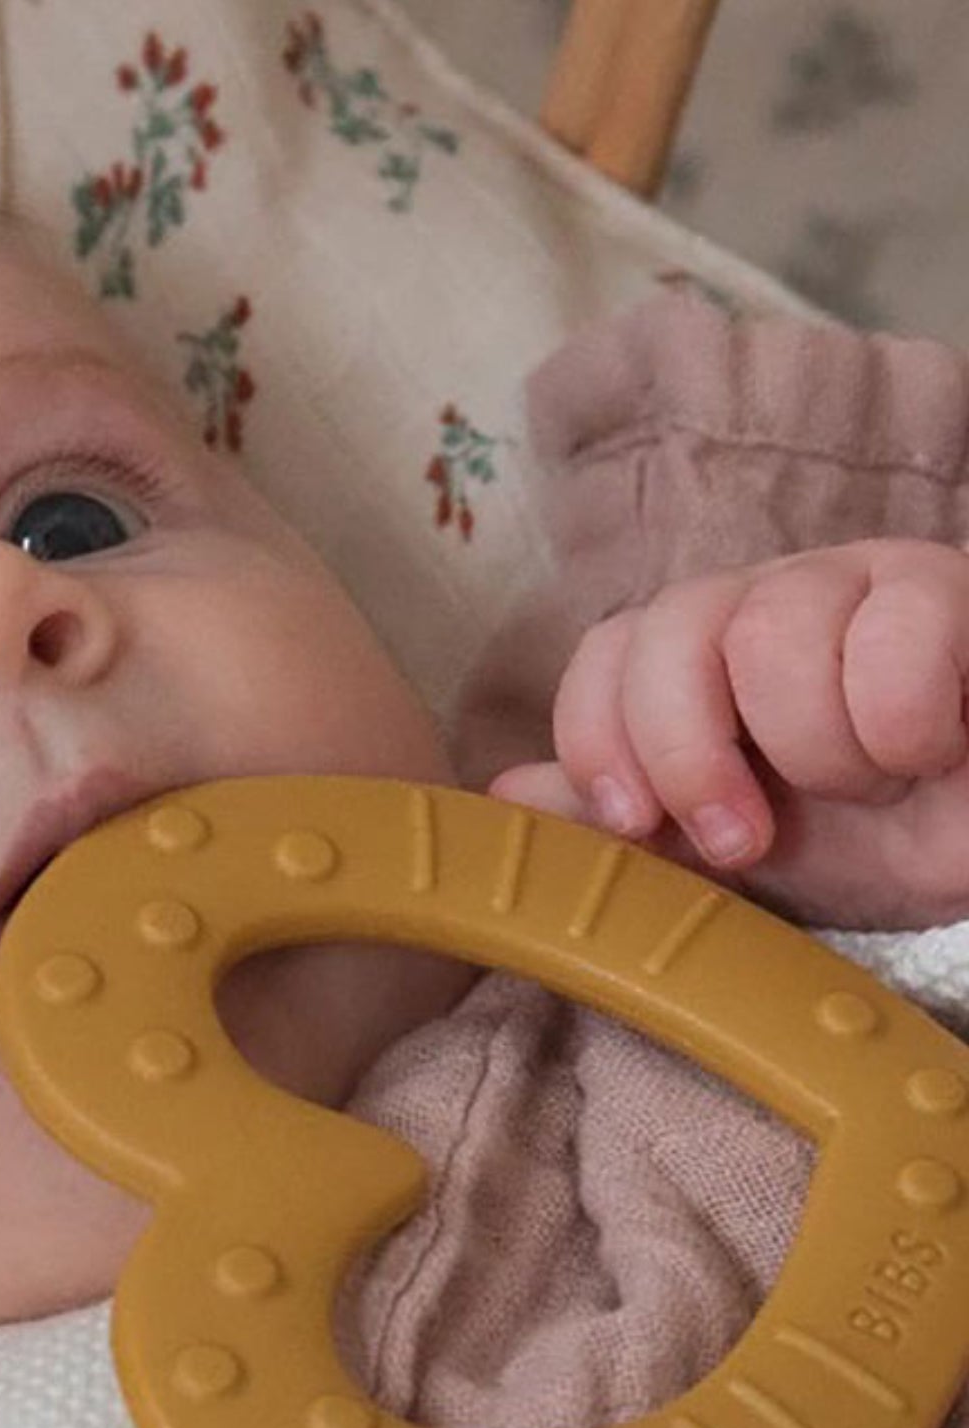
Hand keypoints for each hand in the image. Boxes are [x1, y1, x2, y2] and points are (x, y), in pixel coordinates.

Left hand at [488, 539, 968, 929]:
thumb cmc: (875, 841)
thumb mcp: (732, 847)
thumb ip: (625, 817)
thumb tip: (502, 794)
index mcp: (705, 654)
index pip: (606, 649)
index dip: (599, 736)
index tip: (634, 824)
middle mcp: (771, 599)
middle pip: (672, 624)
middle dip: (689, 754)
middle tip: (743, 838)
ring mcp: (863, 579)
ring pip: (774, 633)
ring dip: (818, 753)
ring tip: (872, 786)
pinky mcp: (950, 588)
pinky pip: (896, 634)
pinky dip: (905, 726)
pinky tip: (936, 751)